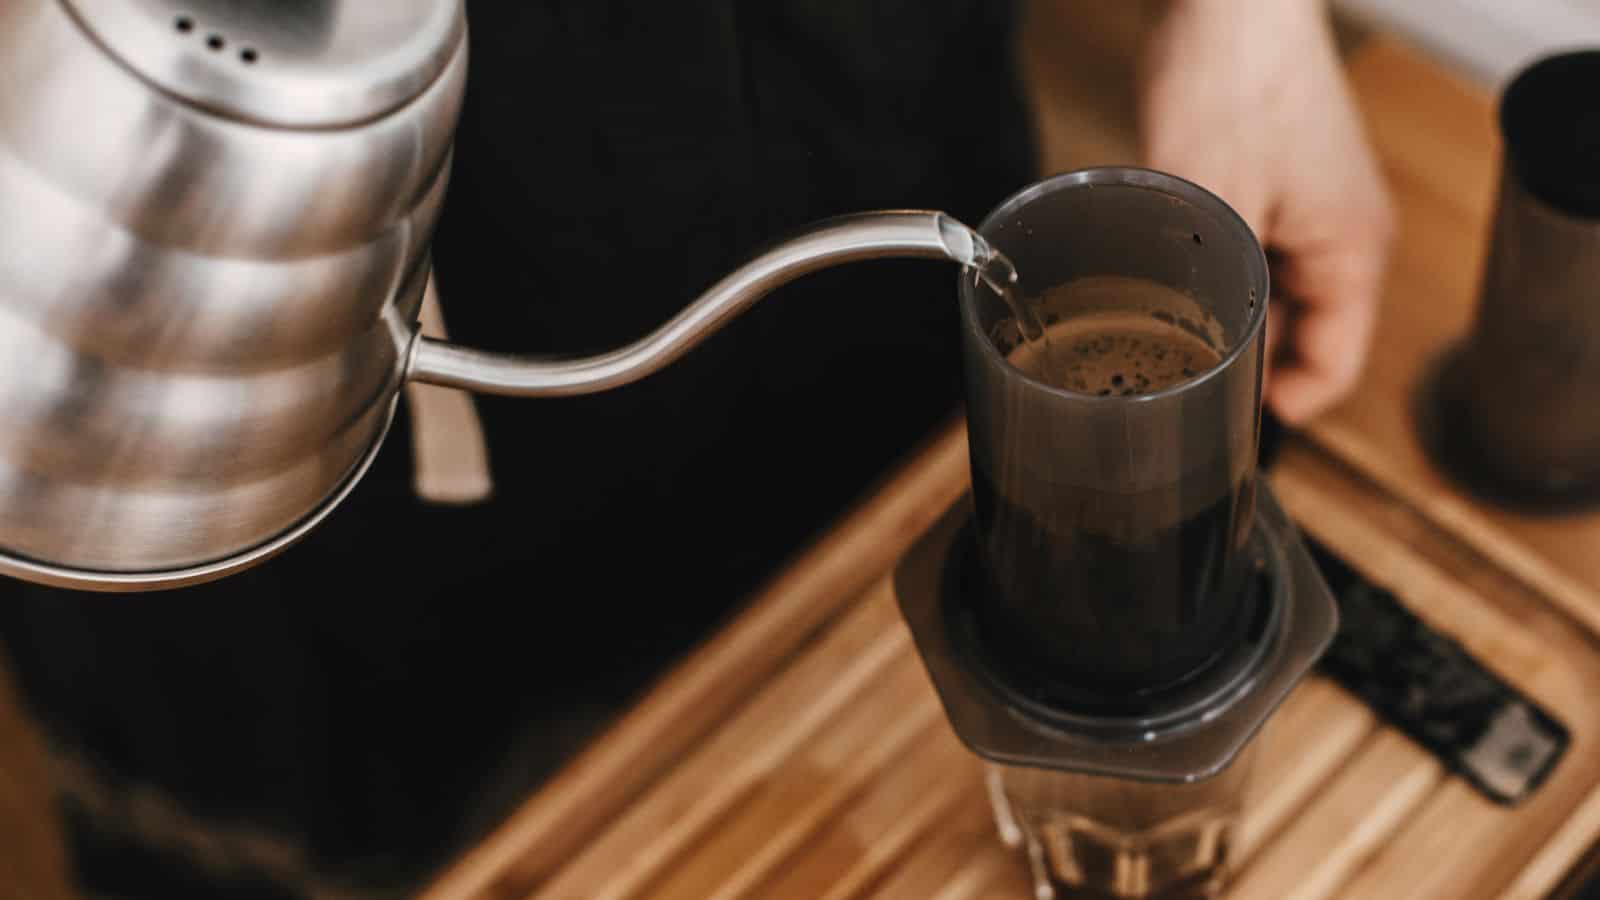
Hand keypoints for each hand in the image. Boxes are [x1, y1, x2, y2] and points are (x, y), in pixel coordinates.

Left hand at [1139, 0, 1394, 423]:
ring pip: (1272, 302)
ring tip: (1166, 345)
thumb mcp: (1210, 206)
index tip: (1219, 428)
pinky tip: (1168, 289)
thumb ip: (1211, 293)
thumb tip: (1188, 367)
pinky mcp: (1274, 190)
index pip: (1330, 370)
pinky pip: (1252, 262)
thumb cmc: (1231, 83)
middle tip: (1174, 391)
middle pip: (1301, 340)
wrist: (1226, 0)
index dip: (1276, 412)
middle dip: (1243, 370)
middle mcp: (1342, 238)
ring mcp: (1309, 212)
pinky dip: (1219, 283)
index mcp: (1351, 253)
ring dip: (1226, 324)